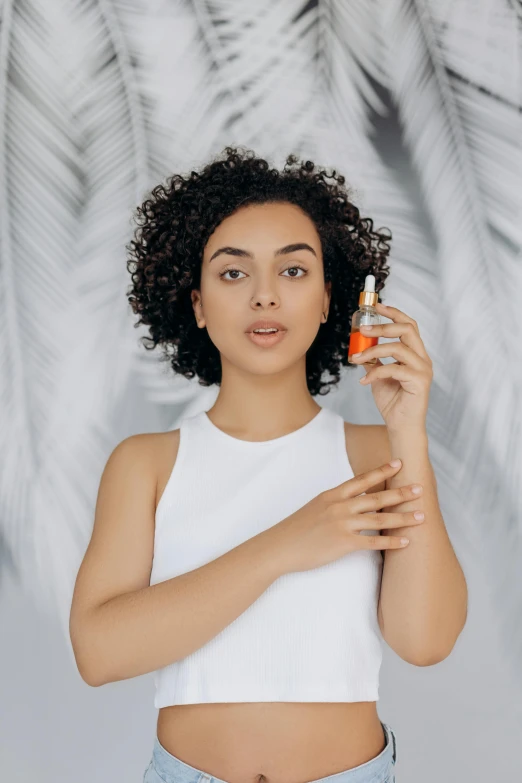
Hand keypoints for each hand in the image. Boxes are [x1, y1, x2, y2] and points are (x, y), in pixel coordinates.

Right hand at [269, 460, 424, 573]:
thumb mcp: (315, 506)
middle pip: (376, 497)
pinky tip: (406, 542)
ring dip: (403, 518)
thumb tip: (353, 500)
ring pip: (379, 518)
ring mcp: (342, 524)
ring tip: (422, 516)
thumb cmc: (296, 529)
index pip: (362, 480)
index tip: (399, 463)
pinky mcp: (343, 543)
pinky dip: (391, 542)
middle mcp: (339, 506)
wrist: (280, 546)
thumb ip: (335, 501)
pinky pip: (373, 542)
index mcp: (333, 495)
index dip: (382, 471)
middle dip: (401, 493)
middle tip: (420, 487)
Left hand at [351, 302, 432, 431]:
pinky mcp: (419, 381)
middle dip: (383, 325)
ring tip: (356, 359)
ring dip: (373, 350)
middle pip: (407, 329)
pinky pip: (394, 369)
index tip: (376, 306)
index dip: (393, 313)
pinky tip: (364, 382)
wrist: (400, 426)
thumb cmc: (393, 402)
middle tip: (363, 328)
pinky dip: (375, 372)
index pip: (408, 325)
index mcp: (415, 354)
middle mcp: (422, 358)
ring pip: (398, 348)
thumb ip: (374, 360)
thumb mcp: (378, 375)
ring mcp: (423, 369)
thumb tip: (360, 346)